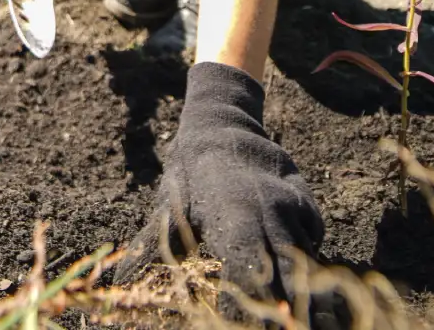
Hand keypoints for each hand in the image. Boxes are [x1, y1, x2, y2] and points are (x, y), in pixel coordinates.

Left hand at [116, 63, 325, 312]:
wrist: (222, 125)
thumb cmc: (188, 173)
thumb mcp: (166, 207)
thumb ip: (149, 247)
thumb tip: (120, 281)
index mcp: (234, 216)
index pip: (247, 272)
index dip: (246, 305)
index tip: (235, 325)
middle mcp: (270, 213)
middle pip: (287, 274)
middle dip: (284, 308)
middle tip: (284, 328)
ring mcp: (293, 210)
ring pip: (306, 261)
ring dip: (302, 293)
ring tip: (303, 323)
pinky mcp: (308, 208)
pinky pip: (313, 245)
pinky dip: (306, 268)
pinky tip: (299, 289)